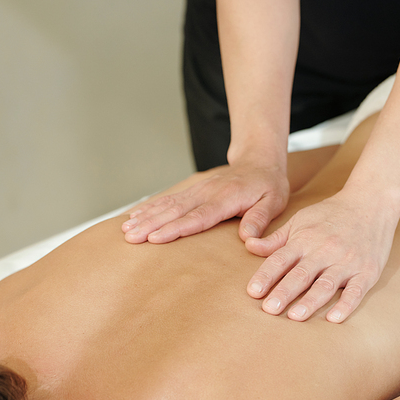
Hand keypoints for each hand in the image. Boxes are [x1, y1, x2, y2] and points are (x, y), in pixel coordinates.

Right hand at [121, 162, 289, 243]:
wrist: (259, 161)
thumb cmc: (268, 186)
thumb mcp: (273, 202)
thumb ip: (259, 219)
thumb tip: (247, 239)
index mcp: (226, 198)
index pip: (198, 217)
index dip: (176, 228)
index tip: (156, 238)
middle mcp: (207, 193)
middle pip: (175, 211)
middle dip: (150, 224)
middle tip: (130, 237)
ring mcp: (197, 190)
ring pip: (167, 204)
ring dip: (145, 217)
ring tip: (126, 230)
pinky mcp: (191, 191)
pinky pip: (167, 199)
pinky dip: (149, 207)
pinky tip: (133, 216)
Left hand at [245, 190, 398, 321]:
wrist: (371, 202)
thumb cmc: (331, 214)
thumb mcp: (300, 221)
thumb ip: (275, 239)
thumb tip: (248, 246)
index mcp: (305, 240)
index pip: (281, 260)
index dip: (266, 275)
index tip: (253, 291)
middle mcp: (325, 251)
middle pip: (301, 274)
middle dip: (284, 292)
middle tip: (269, 309)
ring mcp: (347, 261)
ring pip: (326, 284)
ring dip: (310, 301)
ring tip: (295, 317)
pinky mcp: (367, 271)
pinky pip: (357, 291)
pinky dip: (346, 305)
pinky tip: (334, 318)